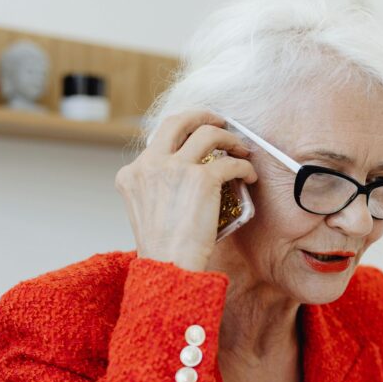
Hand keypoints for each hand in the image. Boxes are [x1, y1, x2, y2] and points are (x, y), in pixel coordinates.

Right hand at [114, 109, 257, 271]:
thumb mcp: (147, 211)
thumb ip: (158, 188)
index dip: (183, 132)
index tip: (199, 136)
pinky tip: (249, 176)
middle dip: (203, 114)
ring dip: (230, 138)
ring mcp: (175, 168)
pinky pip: (231, 163)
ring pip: (208, 132)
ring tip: (242, 149)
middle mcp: (150, 164)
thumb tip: (187, 176)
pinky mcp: (201, 179)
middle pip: (178, 120)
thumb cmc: (165, 249)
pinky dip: (244, 167)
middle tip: (221, 122)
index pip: (158, 138)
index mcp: (132, 173)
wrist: (169, 267)